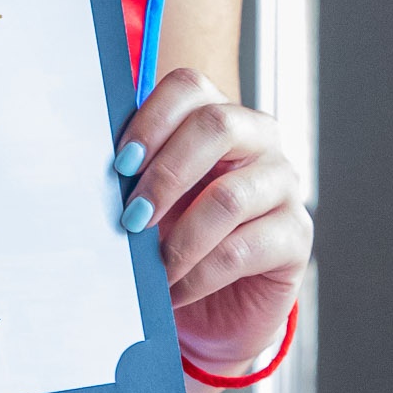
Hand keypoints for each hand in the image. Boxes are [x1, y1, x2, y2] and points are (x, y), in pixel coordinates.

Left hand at [115, 67, 310, 382]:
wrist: (213, 305)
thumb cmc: (175, 235)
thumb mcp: (150, 197)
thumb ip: (134, 172)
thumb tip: (96, 170)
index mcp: (217, 114)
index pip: (188, 88)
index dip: (151, 120)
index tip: (120, 164)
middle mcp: (258, 139)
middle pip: (216, 126)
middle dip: (165, 174)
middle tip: (132, 217)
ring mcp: (284, 185)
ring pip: (229, 196)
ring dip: (180, 238)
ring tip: (151, 267)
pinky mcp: (296, 236)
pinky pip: (242, 249)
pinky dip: (199, 274)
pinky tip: (176, 288)